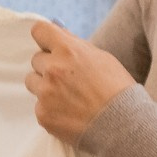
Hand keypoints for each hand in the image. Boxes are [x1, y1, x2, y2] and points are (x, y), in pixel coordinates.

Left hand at [26, 20, 134, 143]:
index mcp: (68, 51)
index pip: (39, 31)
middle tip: (69, 78)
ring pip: (33, 81)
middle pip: (36, 59)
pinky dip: (51, 107)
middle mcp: (53, 69)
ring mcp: (45, 93)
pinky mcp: (42, 113)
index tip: (49, 45)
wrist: (123, 126)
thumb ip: (76, 46)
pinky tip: (70, 112)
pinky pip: (39, 105)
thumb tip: (59, 33)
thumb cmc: (117, 90)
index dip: (45, 38)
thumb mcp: (103, 58)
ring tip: (69, 96)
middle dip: (49, 66)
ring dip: (45, 86)